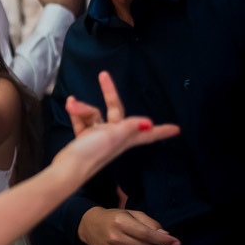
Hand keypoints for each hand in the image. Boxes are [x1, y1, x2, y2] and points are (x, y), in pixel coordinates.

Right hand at [55, 71, 180, 174]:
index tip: (176, 129)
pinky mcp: (84, 138)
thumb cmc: (92, 153)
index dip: (162, 131)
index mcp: (125, 138)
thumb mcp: (112, 137)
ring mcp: (98, 136)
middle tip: (103, 76)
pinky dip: (77, 113)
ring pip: (93, 114)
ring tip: (71, 105)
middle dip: (109, 93)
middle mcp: (114, 136)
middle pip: (116, 110)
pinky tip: (70, 106)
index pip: (148, 133)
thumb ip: (129, 126)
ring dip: (82, 108)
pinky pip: (83, 120)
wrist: (67, 168)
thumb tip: (149, 122)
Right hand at [77, 207, 180, 244]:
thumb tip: (166, 236)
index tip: (176, 243)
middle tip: (144, 241)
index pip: (148, 234)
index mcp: (121, 222)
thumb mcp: (130, 214)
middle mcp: (115, 237)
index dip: (164, 240)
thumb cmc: (113, 218)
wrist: (89, 225)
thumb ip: (149, 223)